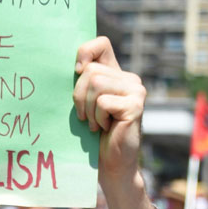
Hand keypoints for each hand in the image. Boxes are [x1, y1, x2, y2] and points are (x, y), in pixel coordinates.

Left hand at [73, 38, 145, 192]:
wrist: (111, 165)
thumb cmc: (95, 136)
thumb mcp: (85, 104)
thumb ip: (83, 83)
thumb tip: (71, 66)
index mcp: (116, 74)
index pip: (101, 44)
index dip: (85, 52)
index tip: (76, 72)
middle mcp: (129, 78)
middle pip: (90, 70)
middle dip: (78, 96)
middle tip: (86, 117)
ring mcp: (135, 91)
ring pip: (95, 83)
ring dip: (88, 109)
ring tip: (96, 124)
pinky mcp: (136, 105)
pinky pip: (103, 102)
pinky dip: (97, 118)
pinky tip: (105, 129)